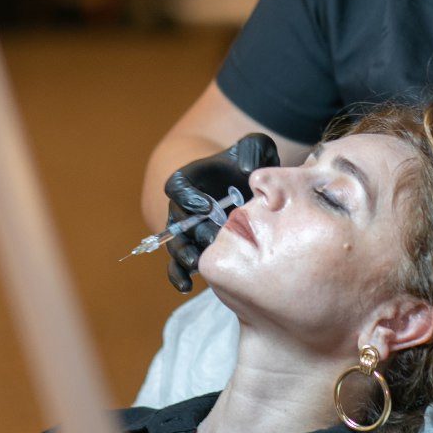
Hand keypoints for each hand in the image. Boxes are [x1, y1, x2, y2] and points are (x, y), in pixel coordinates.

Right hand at [163, 134, 279, 292]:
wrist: (251, 185)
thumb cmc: (250, 162)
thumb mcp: (256, 146)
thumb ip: (253, 151)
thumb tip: (246, 172)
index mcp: (191, 178)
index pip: (178, 185)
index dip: (188, 196)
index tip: (207, 205)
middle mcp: (184, 206)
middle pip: (177, 221)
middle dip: (193, 230)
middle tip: (212, 238)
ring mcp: (187, 231)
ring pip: (176, 245)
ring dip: (183, 255)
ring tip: (196, 264)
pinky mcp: (195, 249)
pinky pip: (178, 266)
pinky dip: (179, 276)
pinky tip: (187, 286)